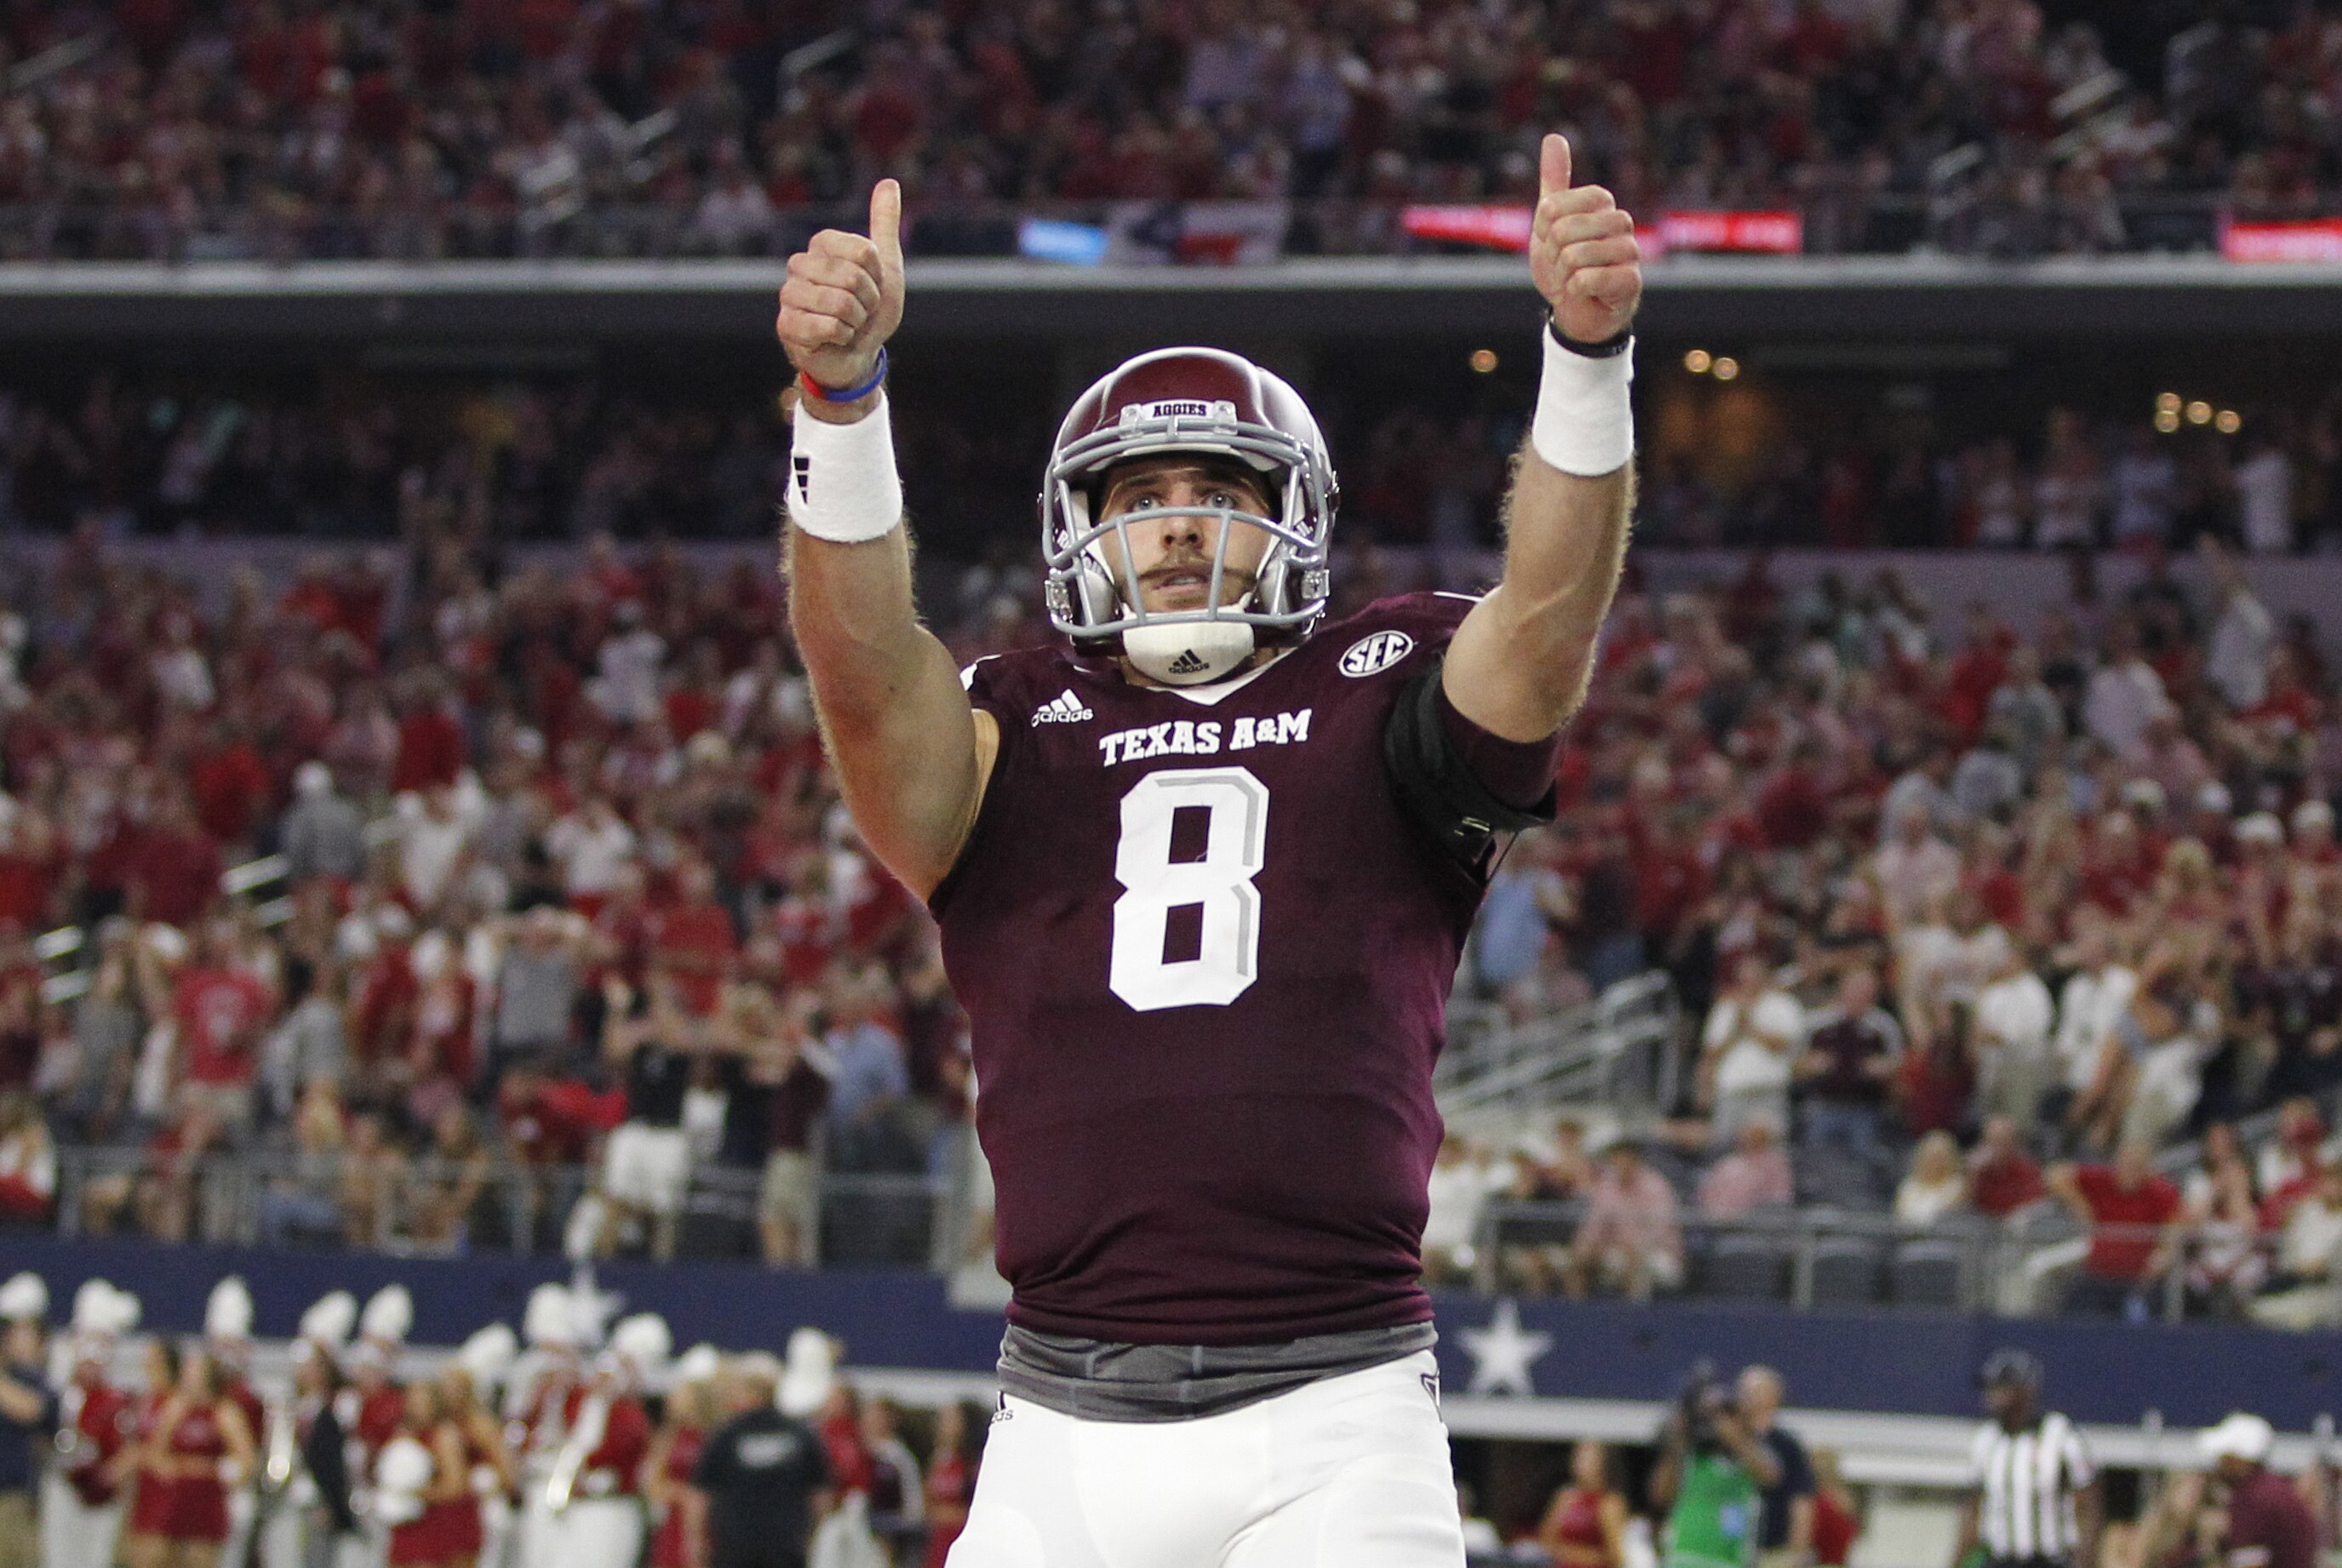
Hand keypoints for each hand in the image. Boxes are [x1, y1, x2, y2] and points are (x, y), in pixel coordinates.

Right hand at [777, 180, 905, 393]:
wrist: (857, 354)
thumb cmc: (868, 310)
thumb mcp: (886, 266)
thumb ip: (884, 224)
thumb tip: (889, 183)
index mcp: (822, 245)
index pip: (864, 252)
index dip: (877, 276)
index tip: (871, 286)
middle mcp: (800, 264)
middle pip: (853, 277)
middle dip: (868, 302)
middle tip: (860, 311)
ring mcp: (789, 294)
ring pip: (841, 303)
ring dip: (856, 321)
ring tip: (847, 324)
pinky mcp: (786, 324)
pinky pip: (828, 326)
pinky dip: (842, 337)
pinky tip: (834, 338)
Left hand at [1529, 134, 1641, 345]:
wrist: (1577, 310)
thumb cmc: (1565, 263)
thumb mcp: (1550, 221)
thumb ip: (1554, 180)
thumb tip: (1554, 136)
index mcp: (1602, 202)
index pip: (1552, 207)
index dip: (1542, 229)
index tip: (1550, 241)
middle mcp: (1621, 221)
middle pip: (1562, 231)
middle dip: (1551, 256)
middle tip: (1562, 266)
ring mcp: (1630, 251)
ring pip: (1573, 256)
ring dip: (1562, 276)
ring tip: (1572, 280)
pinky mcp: (1632, 281)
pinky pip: (1586, 279)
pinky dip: (1574, 291)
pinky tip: (1584, 293)